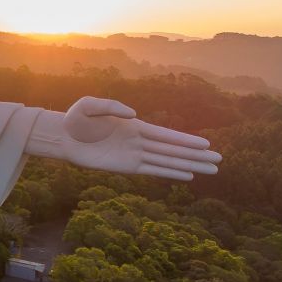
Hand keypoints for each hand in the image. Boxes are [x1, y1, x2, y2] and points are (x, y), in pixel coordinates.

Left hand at [59, 96, 221, 180]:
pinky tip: (186, 176)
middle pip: (173, 150)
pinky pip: (152, 171)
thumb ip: (111, 107)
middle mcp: (138, 141)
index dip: (187, 140)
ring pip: (167, 162)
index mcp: (134, 126)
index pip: (166, 135)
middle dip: (196, 155)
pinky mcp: (124, 167)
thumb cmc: (75, 119)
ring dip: (189, 166)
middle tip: (220, 160)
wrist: (62, 137)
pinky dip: (169, 174)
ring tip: (212, 170)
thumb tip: (133, 115)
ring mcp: (133, 155)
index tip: (207, 144)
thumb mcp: (89, 105)